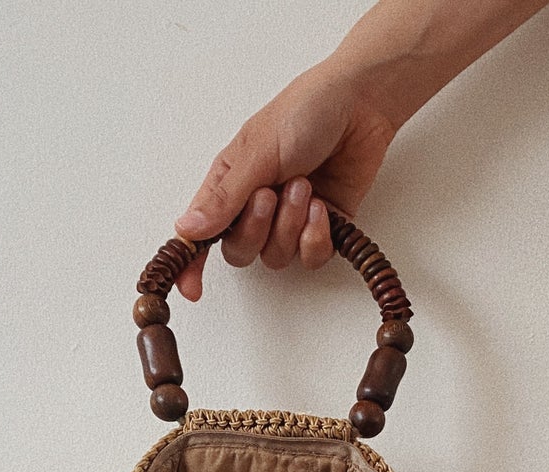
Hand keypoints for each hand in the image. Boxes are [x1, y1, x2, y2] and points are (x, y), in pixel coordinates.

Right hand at [172, 59, 397, 300]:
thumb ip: (224, 198)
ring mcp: (288, 221)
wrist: (361, 105)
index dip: (192, 264)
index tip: (190, 289)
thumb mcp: (256, 152)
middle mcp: (255, 207)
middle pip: (239, 252)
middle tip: (270, 195)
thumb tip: (187, 229)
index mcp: (229, 185)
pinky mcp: (321, 229)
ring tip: (304, 186)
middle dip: (255, 230)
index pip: (200, 234)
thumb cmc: (305, 112)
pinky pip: (309, 257)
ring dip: (290, 225)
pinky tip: (321, 206)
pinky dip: (315, 236)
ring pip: (275, 257)